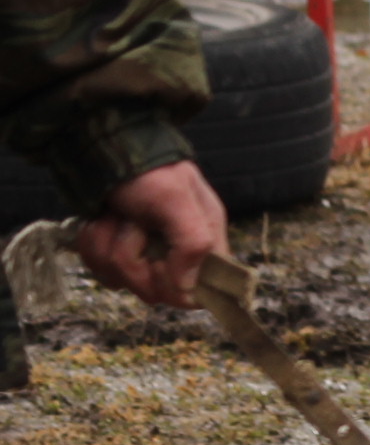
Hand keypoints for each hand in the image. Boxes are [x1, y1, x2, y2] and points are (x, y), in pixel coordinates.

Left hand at [75, 158, 225, 307]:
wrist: (103, 153)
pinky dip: (91, 243)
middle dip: (131, 258)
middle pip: (154, 289)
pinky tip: (98, 220)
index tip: (158, 265)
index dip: (177, 287)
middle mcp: (175, 253)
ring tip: (113, 215)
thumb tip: (190, 292)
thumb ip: (193, 242)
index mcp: (203, 241)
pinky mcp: (114, 253)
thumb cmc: (146, 173)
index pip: (202, 289)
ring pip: (120, 278)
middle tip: (131, 226)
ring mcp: (142, 255)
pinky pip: (98, 268)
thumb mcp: (175, 199)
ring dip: (106, 243)